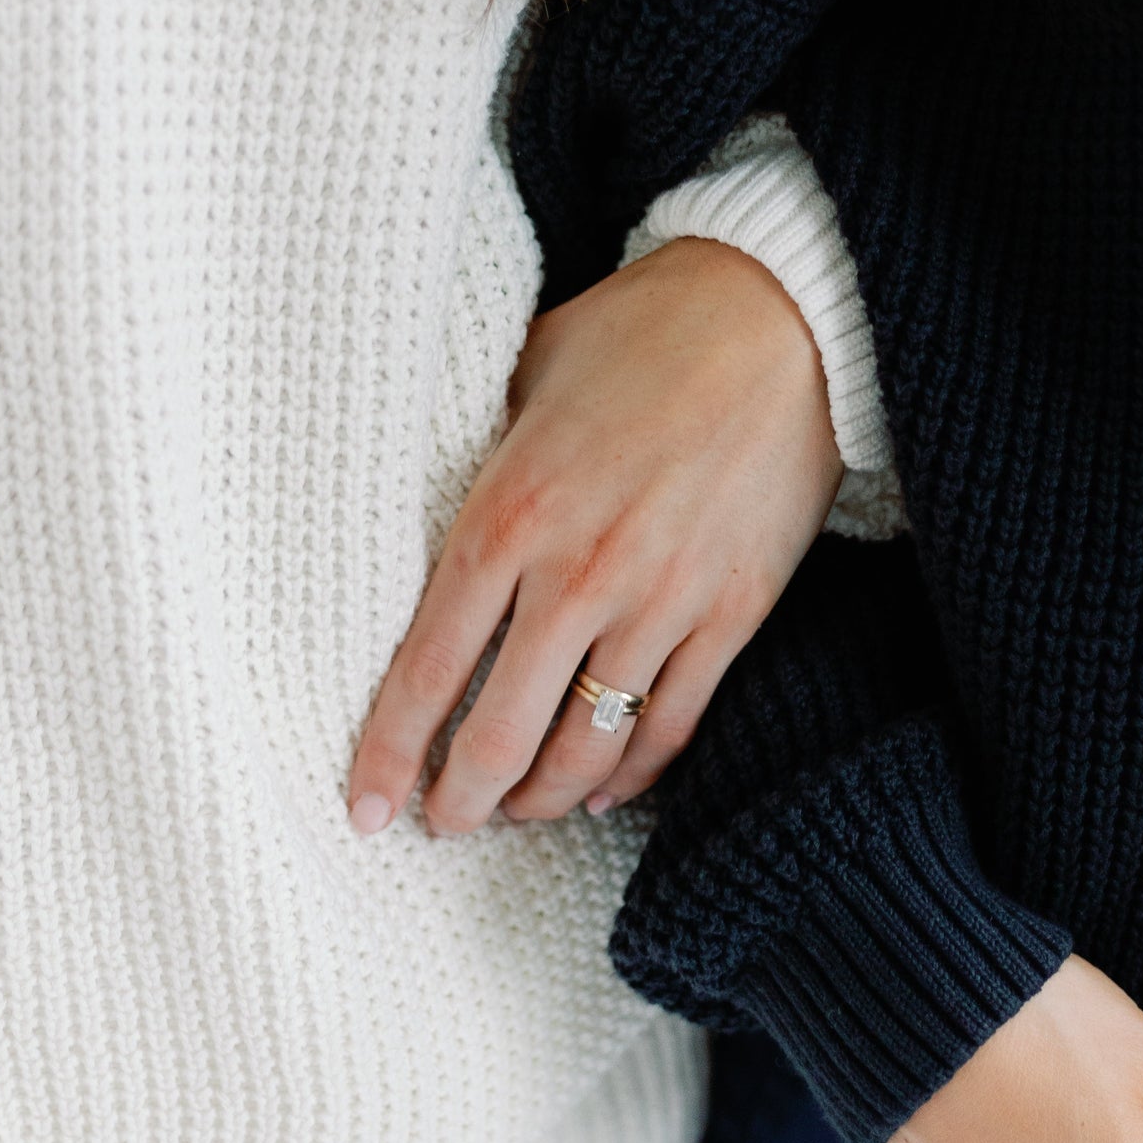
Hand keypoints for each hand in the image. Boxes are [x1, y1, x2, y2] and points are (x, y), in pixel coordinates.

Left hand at [347, 237, 843, 837]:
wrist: (780, 317)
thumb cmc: (644, 331)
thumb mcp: (529, 373)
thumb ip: (481, 449)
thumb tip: (440, 499)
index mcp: (510, 512)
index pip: (427, 666)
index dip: (388, 752)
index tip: (362, 807)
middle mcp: (579, 573)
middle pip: (500, 733)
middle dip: (459, 800)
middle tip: (438, 825)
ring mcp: (662, 601)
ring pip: (585, 746)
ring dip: (538, 798)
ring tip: (511, 812)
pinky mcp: (732, 613)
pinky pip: (670, 723)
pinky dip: (628, 772)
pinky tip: (596, 791)